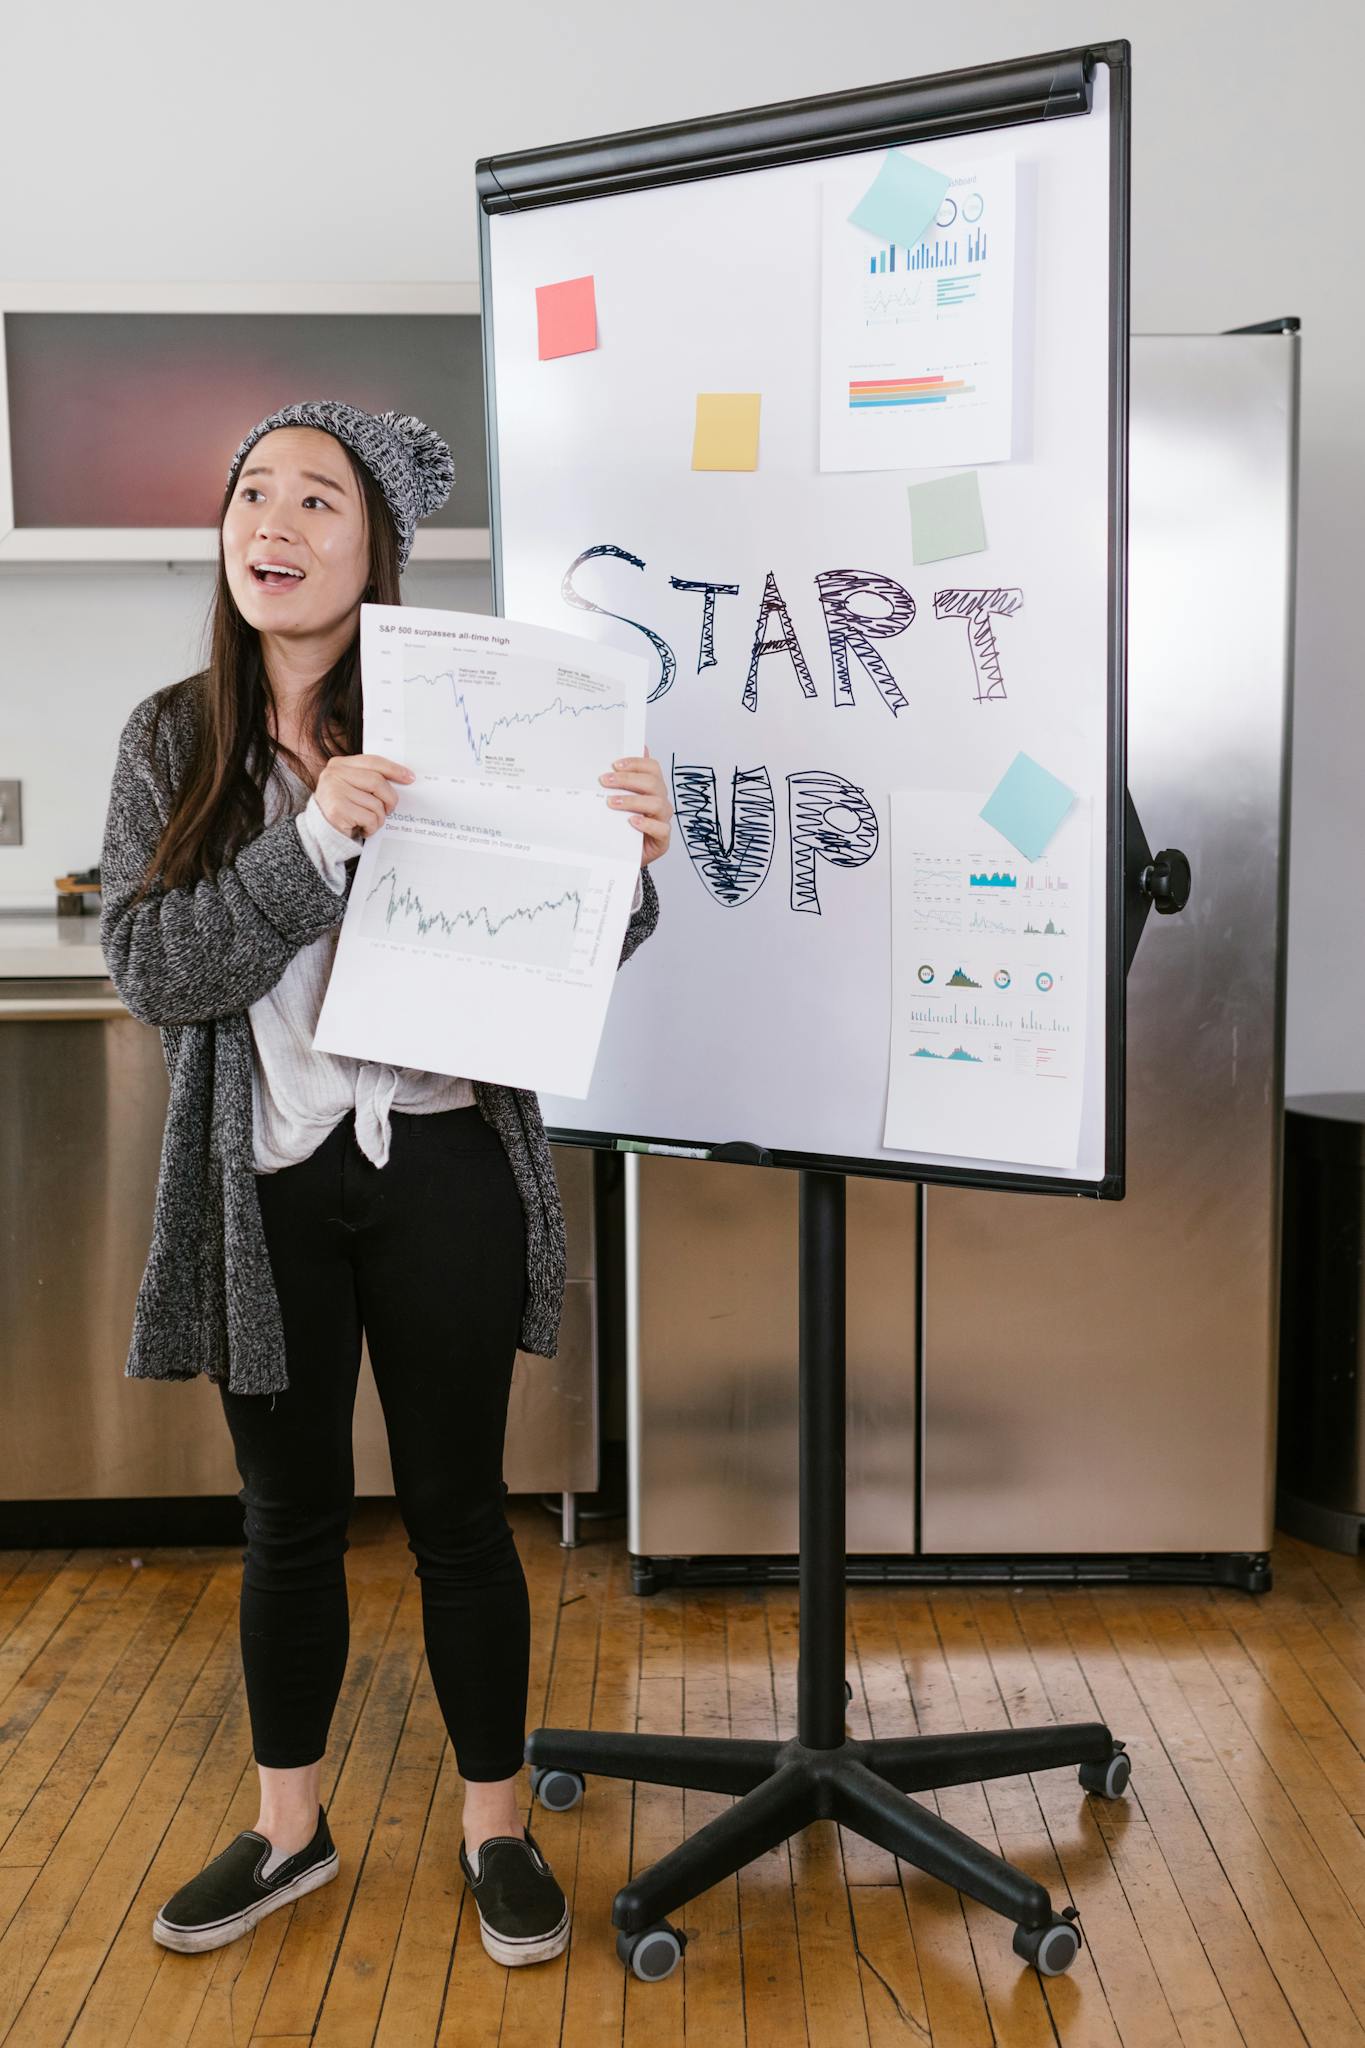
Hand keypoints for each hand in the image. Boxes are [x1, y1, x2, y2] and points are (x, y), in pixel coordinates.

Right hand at [314, 753, 414, 838]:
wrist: (318, 832)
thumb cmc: (341, 808)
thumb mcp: (351, 786)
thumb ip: (369, 778)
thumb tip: (403, 778)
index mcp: (339, 764)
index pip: (373, 761)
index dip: (394, 769)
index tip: (410, 778)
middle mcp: (334, 774)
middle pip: (377, 782)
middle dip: (390, 798)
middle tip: (390, 809)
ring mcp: (334, 791)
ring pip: (375, 803)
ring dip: (379, 818)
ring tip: (370, 822)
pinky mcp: (337, 810)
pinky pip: (369, 818)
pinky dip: (371, 827)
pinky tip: (363, 829)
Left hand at [599, 746, 671, 866]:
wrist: (624, 854)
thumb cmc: (623, 825)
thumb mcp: (619, 800)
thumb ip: (625, 778)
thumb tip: (634, 751)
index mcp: (653, 788)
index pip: (652, 768)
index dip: (635, 763)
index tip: (615, 765)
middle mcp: (660, 801)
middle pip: (653, 783)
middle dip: (627, 780)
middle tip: (605, 781)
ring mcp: (663, 820)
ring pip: (657, 804)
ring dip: (632, 801)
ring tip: (612, 802)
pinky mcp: (662, 839)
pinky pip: (661, 829)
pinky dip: (646, 824)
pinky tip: (632, 821)